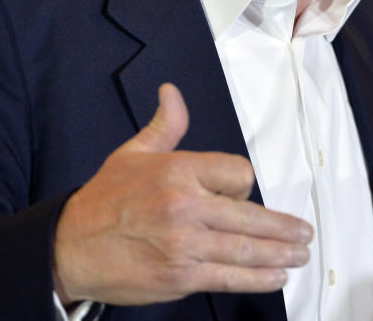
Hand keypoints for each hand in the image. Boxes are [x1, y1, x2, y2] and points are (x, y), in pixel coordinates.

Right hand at [52, 83, 312, 305]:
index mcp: (179, 171)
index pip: (239, 174)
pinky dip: (258, 278)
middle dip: (283, 228)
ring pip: (246, 249)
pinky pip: (229, 276)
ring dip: (279, 255)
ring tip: (298, 255)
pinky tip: (276, 277)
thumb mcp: (134, 153)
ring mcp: (185, 245)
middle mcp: (185, 206)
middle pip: (251, 216)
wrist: (69, 246)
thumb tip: (172, 93)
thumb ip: (165, 125)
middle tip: (303, 233)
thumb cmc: (104, 200)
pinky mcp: (180, 276)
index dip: (244, 186)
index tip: (240, 195)